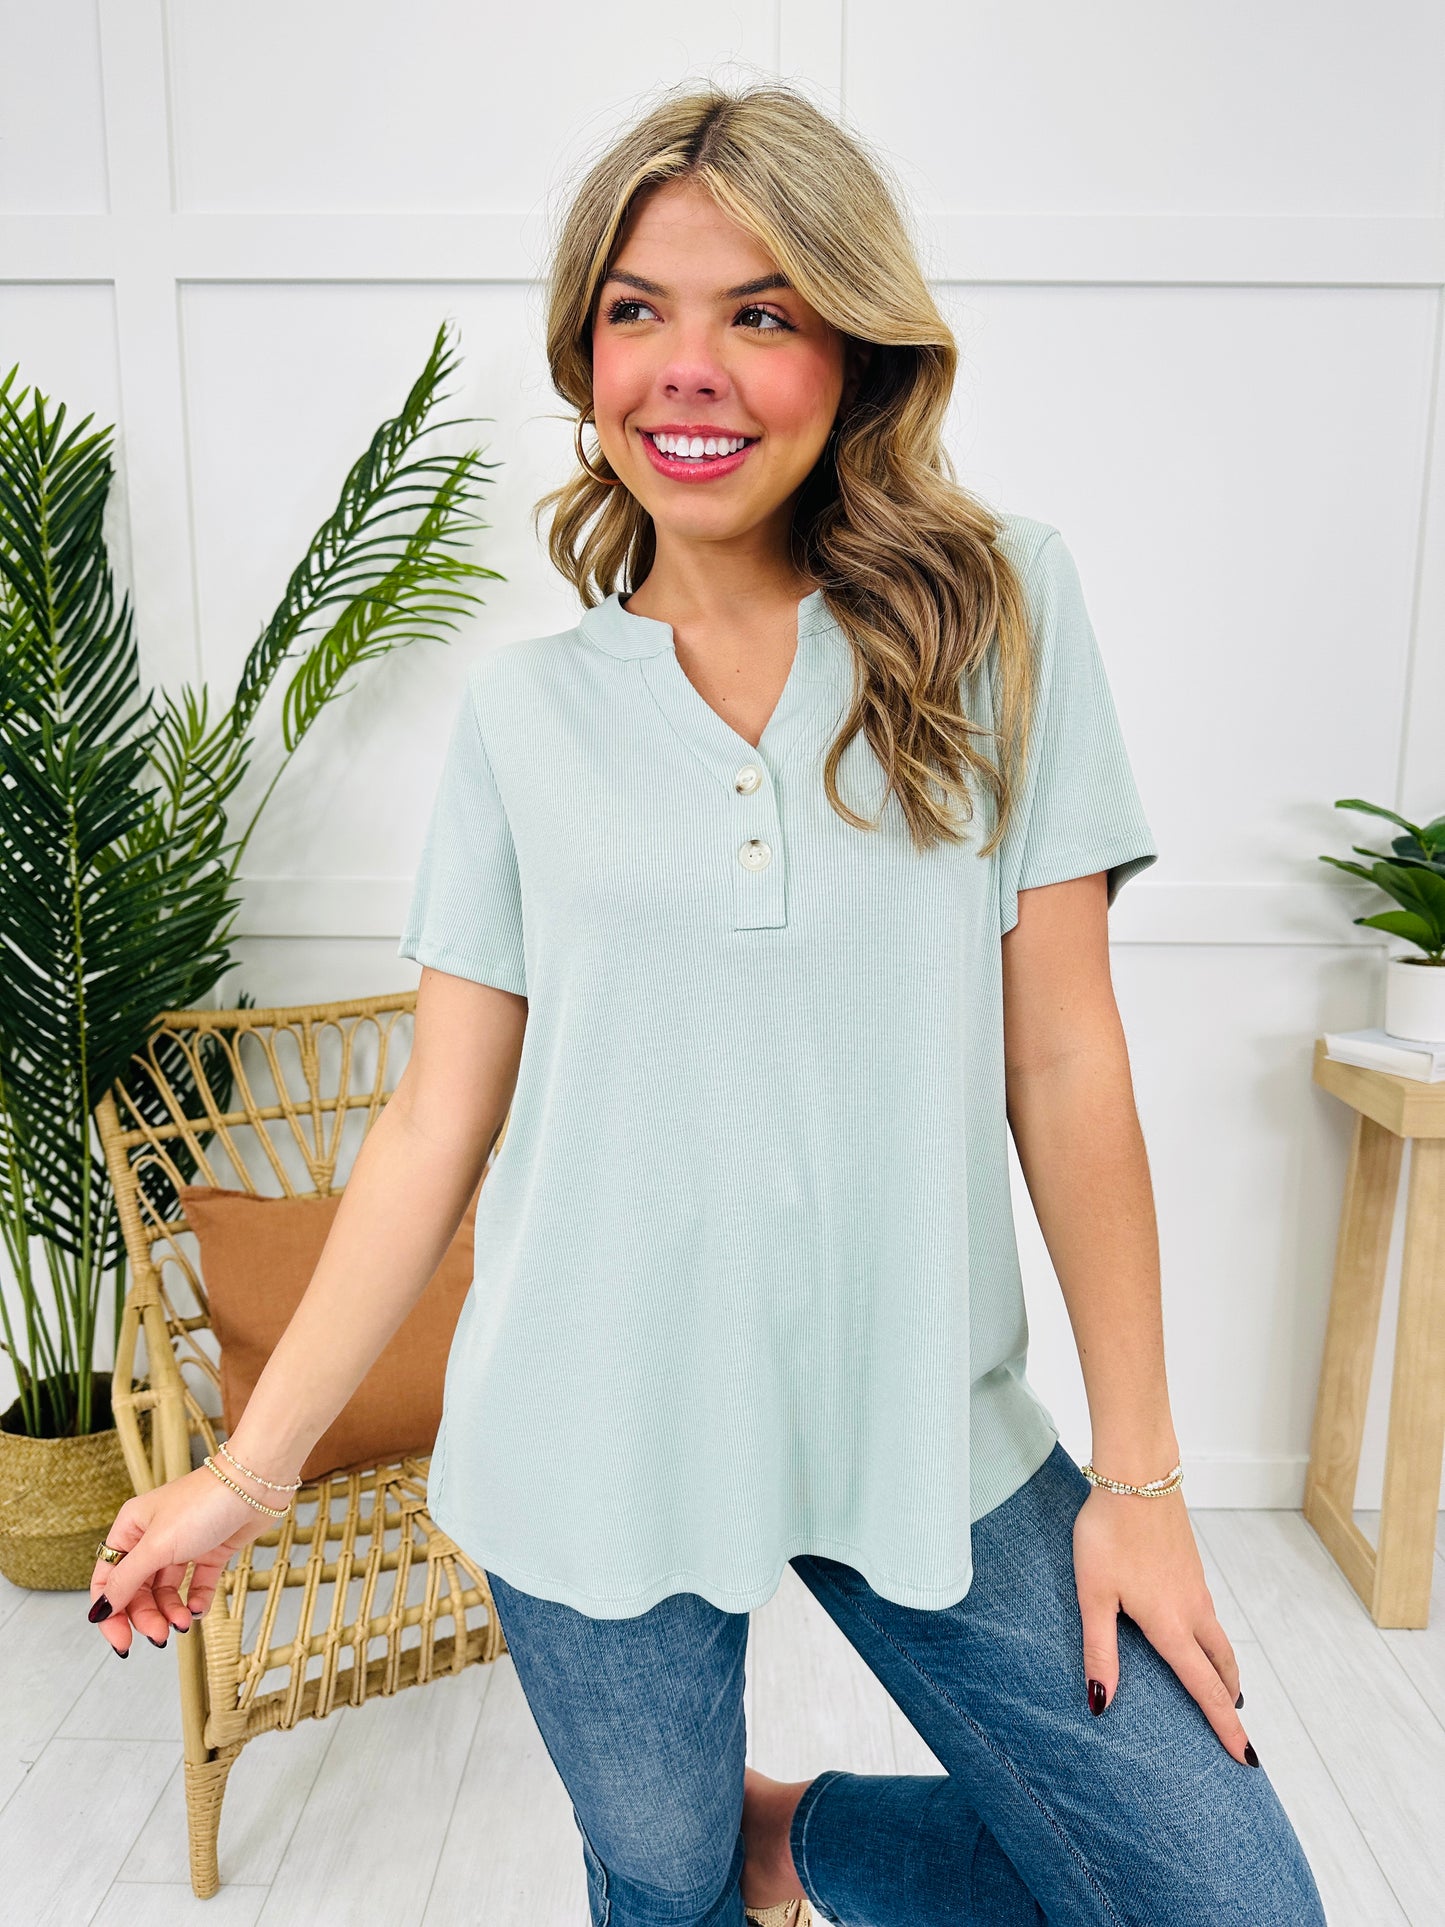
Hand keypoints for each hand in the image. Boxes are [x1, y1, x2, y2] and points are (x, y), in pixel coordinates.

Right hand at [86, 1464, 286, 1653]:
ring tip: (184, 1623)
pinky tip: (198, 1610)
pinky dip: (196, 1600)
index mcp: (131, 1529)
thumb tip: (100, 1610)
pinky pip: (196, 1584)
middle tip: (159, 1635)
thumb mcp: (157, 1545)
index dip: (110, 1613)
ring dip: (171, 1611)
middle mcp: (153, 1537)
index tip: (122, 1641)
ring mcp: (183, 1544)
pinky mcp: (211, 1551)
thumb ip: (127, 1580)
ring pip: (166, 1590)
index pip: (108, 1579)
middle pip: (137, 1589)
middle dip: (146, 1615)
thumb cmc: (204, 1502)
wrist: (256, 1485)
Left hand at [1072, 1485, 1257, 1766]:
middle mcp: (1193, 1610)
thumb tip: (1102, 1704)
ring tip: (1224, 1688)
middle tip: (1237, 1730)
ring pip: (1219, 1638)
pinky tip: (1197, 1633)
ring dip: (1224, 1669)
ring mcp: (1196, 1585)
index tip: (1246, 1758)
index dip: (1225, 1726)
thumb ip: (1099, 1650)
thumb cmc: (1109, 1533)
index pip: (1204, 1688)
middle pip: (1221, 1666)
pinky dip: (1214, 1639)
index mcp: (1171, 1625)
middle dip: (1229, 1700)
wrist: (1137, 1474)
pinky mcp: (1190, 1564)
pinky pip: (1210, 1614)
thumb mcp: (1095, 1595)